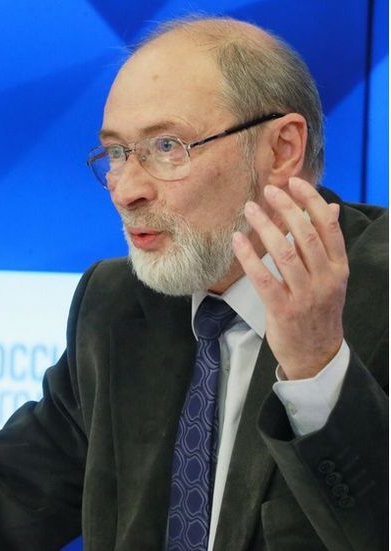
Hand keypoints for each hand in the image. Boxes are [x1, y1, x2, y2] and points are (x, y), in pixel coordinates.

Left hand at [232, 177, 347, 379]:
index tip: (293, 182)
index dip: (311, 201)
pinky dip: (249, 257)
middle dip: (286, 208)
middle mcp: (325, 279)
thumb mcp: (331, 277)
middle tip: (267, 191)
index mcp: (339, 267)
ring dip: (265, 227)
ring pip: (285, 253)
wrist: (316, 354)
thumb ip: (327, 244)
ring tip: (250, 209)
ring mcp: (305, 295)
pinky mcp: (283, 309)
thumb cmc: (319, 310)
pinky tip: (237, 240)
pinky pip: (263, 278)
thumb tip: (331, 208)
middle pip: (306, 235)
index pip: (328, 227)